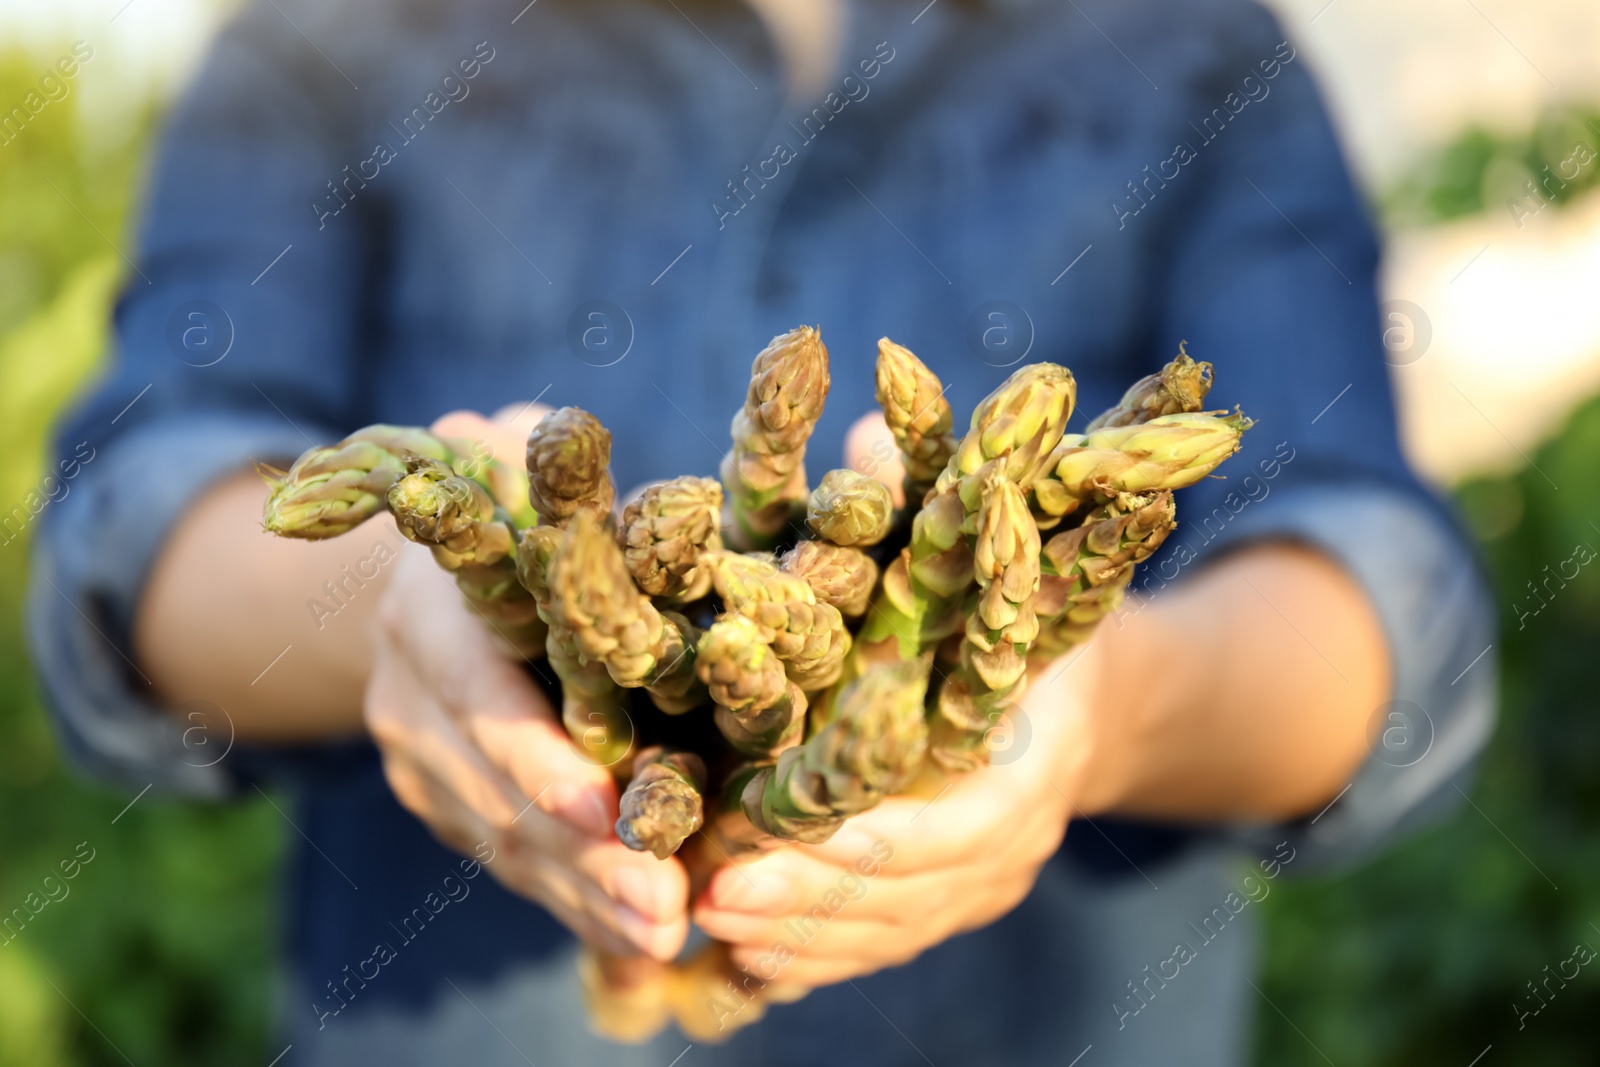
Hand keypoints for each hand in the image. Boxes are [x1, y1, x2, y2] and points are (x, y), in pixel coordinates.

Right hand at [363, 406, 688, 960]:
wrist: (412, 573)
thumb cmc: (503, 504)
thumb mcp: (513, 468)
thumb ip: (532, 465)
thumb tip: (540, 435)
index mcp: (431, 613)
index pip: (478, 697)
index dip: (539, 759)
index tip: (608, 811)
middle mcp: (406, 696)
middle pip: (493, 793)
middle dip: (580, 858)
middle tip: (663, 910)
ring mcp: (418, 761)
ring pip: (501, 844)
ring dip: (583, 898)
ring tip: (664, 934)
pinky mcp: (445, 801)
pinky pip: (507, 862)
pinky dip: (569, 901)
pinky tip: (633, 936)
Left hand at [691, 640, 1109, 995]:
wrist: (1087, 709)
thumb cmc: (1027, 649)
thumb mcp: (1001, 633)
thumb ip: (939, 639)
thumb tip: (837, 603)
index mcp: (1027, 781)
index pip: (939, 833)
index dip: (853, 841)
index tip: (768, 831)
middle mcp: (1011, 853)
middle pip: (901, 896)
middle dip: (801, 897)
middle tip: (716, 891)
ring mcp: (985, 891)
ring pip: (886, 933)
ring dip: (795, 934)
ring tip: (715, 918)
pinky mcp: (955, 909)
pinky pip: (884, 946)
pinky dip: (816, 954)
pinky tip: (751, 951)